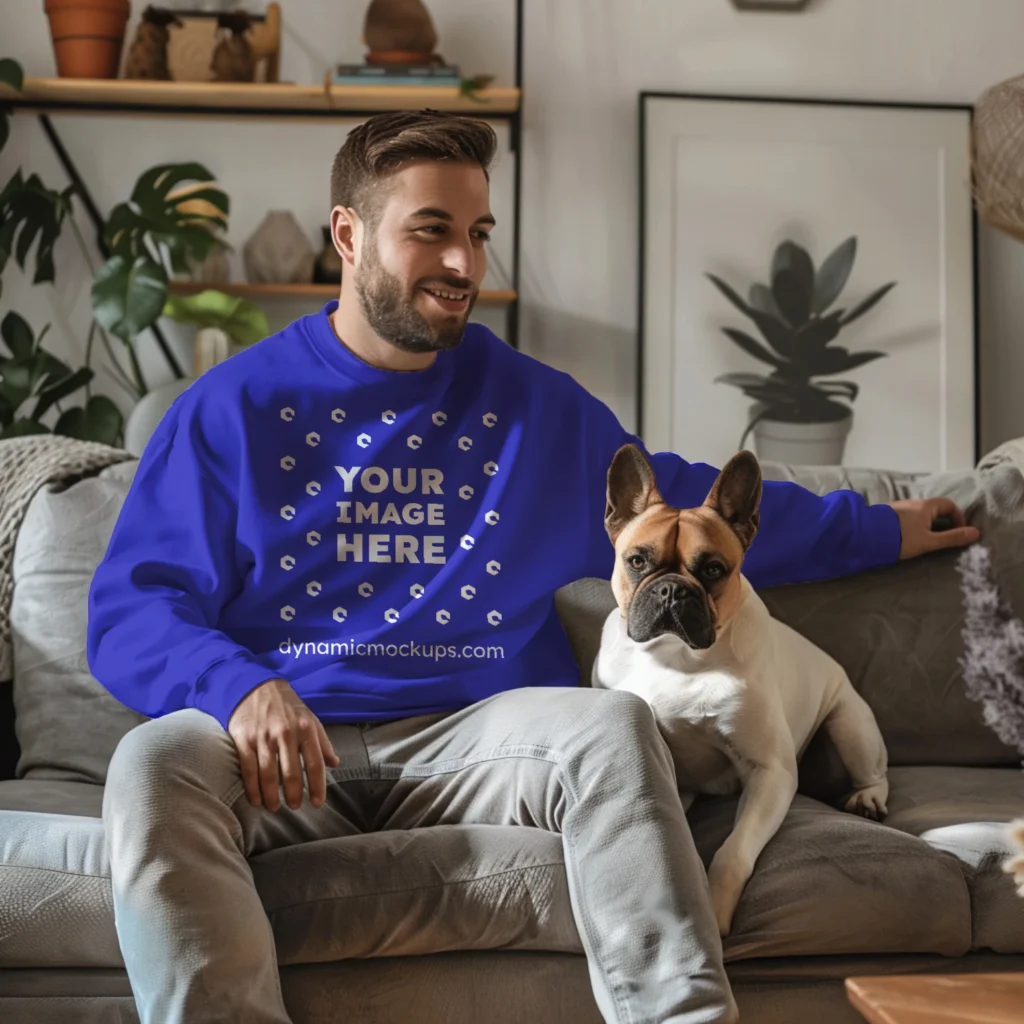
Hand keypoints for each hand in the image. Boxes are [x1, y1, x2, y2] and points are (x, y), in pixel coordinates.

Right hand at [227, 677, 339, 811]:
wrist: (255, 687)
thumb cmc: (287, 706)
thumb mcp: (311, 719)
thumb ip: (323, 742)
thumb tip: (335, 764)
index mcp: (306, 729)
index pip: (315, 763)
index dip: (317, 786)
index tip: (317, 803)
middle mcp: (285, 734)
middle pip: (291, 773)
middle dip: (294, 795)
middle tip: (295, 807)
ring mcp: (263, 737)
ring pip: (268, 774)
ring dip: (272, 796)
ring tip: (275, 807)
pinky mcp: (244, 739)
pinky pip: (249, 769)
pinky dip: (252, 788)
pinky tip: (256, 800)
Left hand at [889, 497, 979, 559]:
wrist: (867, 537)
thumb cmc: (901, 538)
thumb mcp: (929, 541)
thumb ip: (952, 538)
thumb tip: (975, 533)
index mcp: (926, 506)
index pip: (949, 504)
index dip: (958, 517)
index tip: (958, 532)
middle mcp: (913, 503)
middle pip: (934, 508)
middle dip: (942, 522)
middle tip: (943, 538)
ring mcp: (899, 507)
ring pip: (920, 513)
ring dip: (927, 524)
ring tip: (925, 540)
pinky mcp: (888, 514)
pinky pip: (907, 517)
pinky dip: (914, 525)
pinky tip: (908, 537)